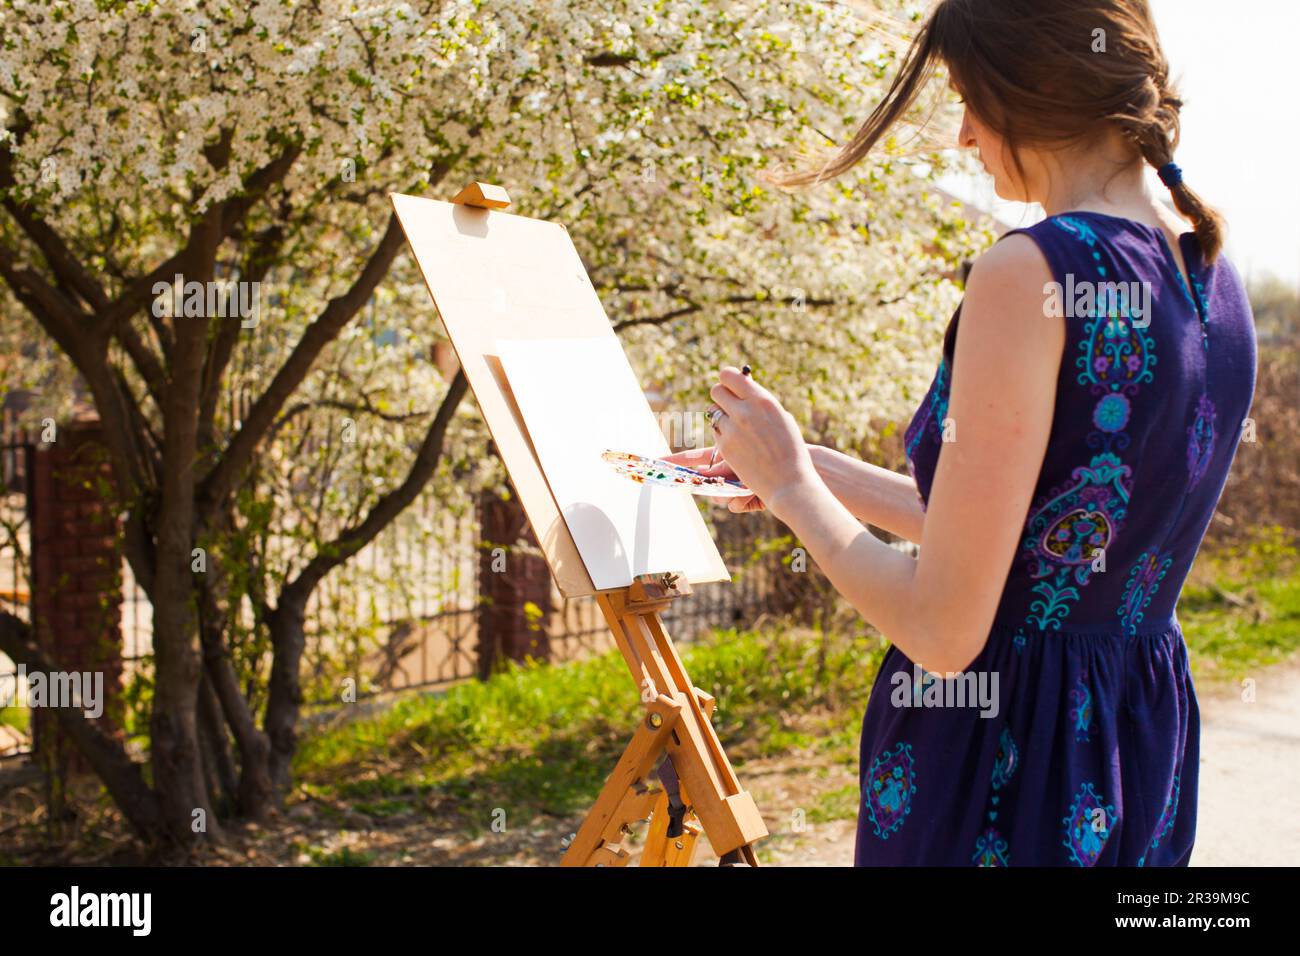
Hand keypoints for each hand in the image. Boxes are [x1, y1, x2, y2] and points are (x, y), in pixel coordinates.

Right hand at [662, 446, 765, 513]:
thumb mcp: (744, 455)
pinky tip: (754, 497)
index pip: (693, 458)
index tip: (656, 462)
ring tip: (746, 490)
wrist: (798, 472)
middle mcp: (728, 471)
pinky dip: (742, 502)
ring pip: (719, 497)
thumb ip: (724, 465)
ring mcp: (737, 485)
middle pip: (705, 484)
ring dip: (730, 495)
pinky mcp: (747, 499)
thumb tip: (705, 476)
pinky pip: (734, 505)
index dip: (674, 462)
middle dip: (709, 486)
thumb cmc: (773, 452)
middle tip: (718, 484)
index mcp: (725, 452)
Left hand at [707, 366, 818, 513]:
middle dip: (721, 395)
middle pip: (716, 390)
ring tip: (737, 425)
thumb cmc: (790, 448)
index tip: (729, 383)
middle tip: (729, 402)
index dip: (728, 378)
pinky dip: (723, 433)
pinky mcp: (725, 447)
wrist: (789, 481)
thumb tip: (743, 385)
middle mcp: (745, 412)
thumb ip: (759, 401)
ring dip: (721, 415)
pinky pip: (716, 431)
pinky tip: (738, 442)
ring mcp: (732, 430)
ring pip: (713, 412)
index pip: (730, 376)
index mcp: (762, 400)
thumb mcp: (780, 417)